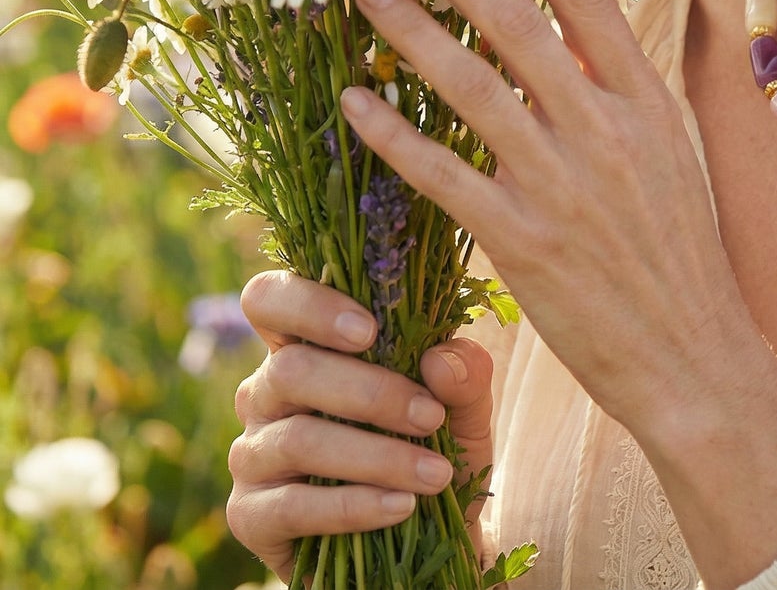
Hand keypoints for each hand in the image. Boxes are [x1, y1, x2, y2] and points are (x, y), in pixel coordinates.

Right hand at [226, 270, 494, 581]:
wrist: (425, 540)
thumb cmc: (433, 449)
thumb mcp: (463, 409)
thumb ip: (464, 373)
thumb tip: (440, 359)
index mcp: (305, 345)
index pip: (269, 300)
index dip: (308, 304)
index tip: (369, 329)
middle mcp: (265, 392)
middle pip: (291, 369)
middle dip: (370, 393)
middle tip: (430, 416)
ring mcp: (252, 454)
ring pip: (299, 439)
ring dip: (376, 456)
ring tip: (435, 474)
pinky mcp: (249, 516)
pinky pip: (294, 506)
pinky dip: (355, 506)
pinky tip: (401, 507)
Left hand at [339, 0, 761, 443]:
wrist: (691, 350)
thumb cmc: (677, 248)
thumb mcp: (667, 150)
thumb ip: (617, 90)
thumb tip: (570, 26)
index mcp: (643, 100)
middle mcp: (601, 130)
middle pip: (515, 22)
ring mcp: (559, 185)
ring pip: (469, 87)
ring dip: (411, 31)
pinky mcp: (519, 242)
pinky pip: (440, 175)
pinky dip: (392, 135)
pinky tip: (354, 102)